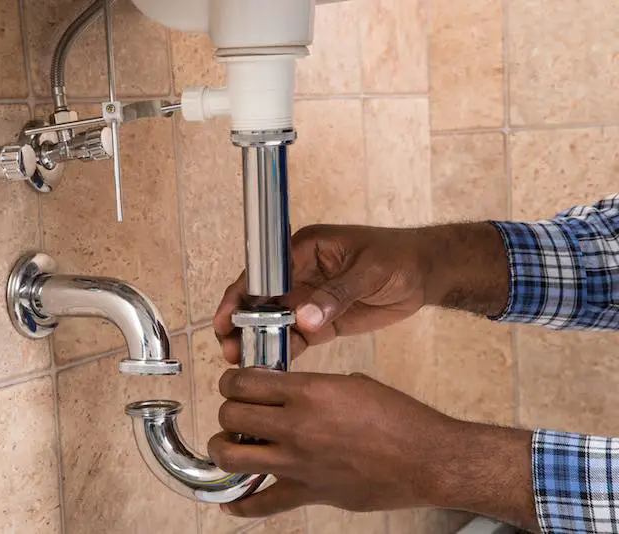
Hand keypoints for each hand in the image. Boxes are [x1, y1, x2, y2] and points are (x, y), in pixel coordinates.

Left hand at [208, 369, 537, 530]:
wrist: (426, 459)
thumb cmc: (397, 417)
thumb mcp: (350, 384)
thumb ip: (311, 387)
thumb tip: (285, 392)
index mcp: (307, 391)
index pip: (244, 382)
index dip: (231, 381)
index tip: (233, 383)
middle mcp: (296, 426)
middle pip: (230, 415)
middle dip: (226, 410)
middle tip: (235, 410)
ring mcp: (298, 462)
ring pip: (232, 457)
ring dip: (223, 449)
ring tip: (230, 445)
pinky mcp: (308, 493)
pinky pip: (261, 504)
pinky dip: (240, 505)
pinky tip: (231, 501)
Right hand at [213, 223, 507, 363]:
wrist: (427, 274)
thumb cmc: (400, 258)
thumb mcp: (369, 271)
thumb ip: (336, 295)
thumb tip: (304, 318)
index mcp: (304, 250)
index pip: (262, 272)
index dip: (240, 295)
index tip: (226, 319)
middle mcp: (300, 273)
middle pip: (261, 299)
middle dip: (243, 323)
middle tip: (230, 349)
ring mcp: (310, 298)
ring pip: (274, 321)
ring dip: (259, 340)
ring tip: (245, 364)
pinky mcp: (322, 320)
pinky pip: (296, 336)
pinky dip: (284, 350)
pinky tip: (273, 367)